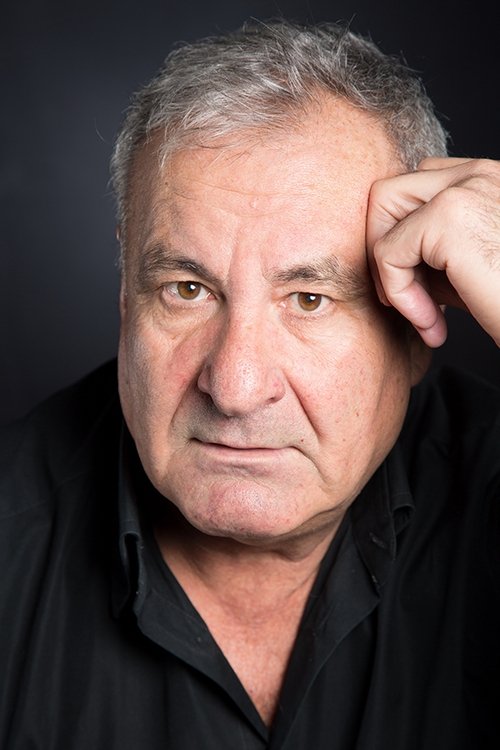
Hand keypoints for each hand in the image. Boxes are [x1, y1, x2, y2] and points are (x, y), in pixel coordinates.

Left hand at [366, 157, 499, 346]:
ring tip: (422, 316)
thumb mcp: (469, 269)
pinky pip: (387, 253)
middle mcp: (478, 173)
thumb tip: (386, 258)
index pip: (415, 187)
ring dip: (388, 271)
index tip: (421, 289)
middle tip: (405, 298)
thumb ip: (433, 252)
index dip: (402, 236)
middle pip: (390, 190)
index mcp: (486, 181)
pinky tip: (431, 323)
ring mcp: (464, 188)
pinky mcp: (449, 216)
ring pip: (380, 209)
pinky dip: (398, 294)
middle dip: (383, 246)